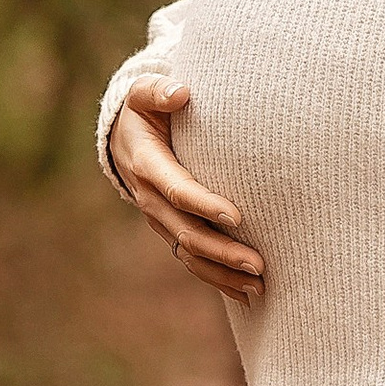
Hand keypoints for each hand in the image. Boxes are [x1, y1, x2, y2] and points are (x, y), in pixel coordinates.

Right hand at [109, 85, 265, 300]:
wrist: (125, 138)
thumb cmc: (146, 109)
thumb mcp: (144, 92)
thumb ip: (159, 90)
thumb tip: (181, 93)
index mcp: (147, 165)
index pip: (178, 190)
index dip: (205, 205)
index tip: (237, 217)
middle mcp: (151, 200)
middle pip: (187, 233)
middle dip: (222, 251)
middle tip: (258, 264)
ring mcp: (160, 220)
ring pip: (190, 255)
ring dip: (223, 273)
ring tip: (259, 287)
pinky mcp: (171, 231)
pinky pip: (192, 261)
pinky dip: (218, 280)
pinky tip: (246, 294)